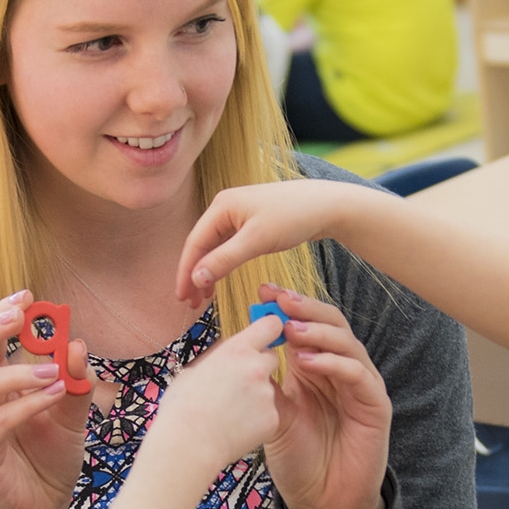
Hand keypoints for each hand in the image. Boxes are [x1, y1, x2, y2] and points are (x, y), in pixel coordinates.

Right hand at [147, 313, 283, 475]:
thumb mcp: (192, 370)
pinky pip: (269, 414)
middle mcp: (257, 367)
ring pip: (268, 390)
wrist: (188, 444)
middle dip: (260, 368)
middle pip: (271, 358)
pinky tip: (236, 428)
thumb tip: (225, 351)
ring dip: (255, 397)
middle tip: (239, 385)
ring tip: (229, 414)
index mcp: (236, 350)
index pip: (270, 325)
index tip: (267, 335)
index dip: (270, 329)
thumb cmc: (182, 408)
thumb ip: (216, 357)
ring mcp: (267, 394)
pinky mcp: (274, 418)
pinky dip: (257, 421)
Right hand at [176, 180, 357, 302]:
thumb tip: (196, 277)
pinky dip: (222, 264)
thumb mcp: (256, 240)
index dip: (186, 272)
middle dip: (194, 274)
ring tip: (204, 297)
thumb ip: (224, 259)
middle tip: (190, 303)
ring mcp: (238, 213)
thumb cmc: (294, 217)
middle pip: (201, 245)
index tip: (182, 297)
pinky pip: (228, 246)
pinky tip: (220, 280)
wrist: (326, 205)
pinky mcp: (251, 221)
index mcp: (221, 206)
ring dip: (207, 271)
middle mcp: (225, 206)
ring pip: (214, 247)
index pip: (194, 243)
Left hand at [261, 286, 388, 508]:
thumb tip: (240, 346)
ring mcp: (361, 386)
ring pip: (347, 343)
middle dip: (304, 308)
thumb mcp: (272, 415)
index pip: (306, 325)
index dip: (287, 307)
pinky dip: (335, 363)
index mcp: (315, 367)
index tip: (261, 292)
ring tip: (291, 328)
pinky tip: (309, 362)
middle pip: (330, 324)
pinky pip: (359, 375)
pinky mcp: (376, 406)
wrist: (321, 502)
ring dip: (318, 332)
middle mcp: (341, 370)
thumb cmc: (297, 459)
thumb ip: (264, 383)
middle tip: (279, 298)